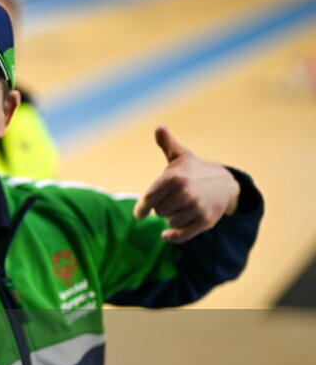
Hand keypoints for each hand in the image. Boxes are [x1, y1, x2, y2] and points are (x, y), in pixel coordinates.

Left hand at [132, 126, 240, 243]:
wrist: (225, 183)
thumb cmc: (194, 170)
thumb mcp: (180, 156)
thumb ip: (167, 143)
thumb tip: (159, 127)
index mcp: (173, 177)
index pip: (149, 199)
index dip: (142, 208)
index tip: (140, 214)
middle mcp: (184, 192)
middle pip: (158, 212)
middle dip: (164, 207)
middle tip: (177, 199)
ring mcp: (195, 208)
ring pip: (169, 222)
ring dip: (174, 217)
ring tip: (186, 206)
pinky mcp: (204, 221)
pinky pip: (180, 235)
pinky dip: (172, 236)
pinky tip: (167, 234)